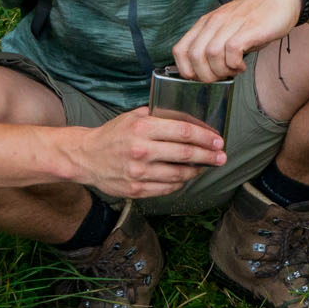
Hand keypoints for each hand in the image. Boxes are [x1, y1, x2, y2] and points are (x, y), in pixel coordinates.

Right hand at [71, 107, 225, 199]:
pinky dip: (180, 182)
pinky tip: (185, 176)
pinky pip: (168, 188)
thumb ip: (159, 117)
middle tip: (221, 157)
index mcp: (143, 128)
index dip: (206, 137)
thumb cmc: (113, 134)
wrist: (86, 157)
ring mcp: (139, 173)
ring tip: (206, 166)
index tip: (218, 140)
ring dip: (197, 171)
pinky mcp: (137, 190)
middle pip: (186, 154)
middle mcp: (142, 151)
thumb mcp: (134, 117)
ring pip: (180, 174)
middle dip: (209, 156)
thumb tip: (190, 120)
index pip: (184, 132)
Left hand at [169, 0, 303, 80]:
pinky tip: (242, 65)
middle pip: (194, 56)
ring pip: (211, 55)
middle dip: (205, 75)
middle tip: (220, 77)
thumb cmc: (256, 18)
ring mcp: (231, 24)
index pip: (180, 50)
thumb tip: (205, 71)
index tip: (201, 77)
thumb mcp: (228, 29)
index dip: (186, 69)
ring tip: (234, 70)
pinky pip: (232, 52)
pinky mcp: (248, 29)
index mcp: (206, 23)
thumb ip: (214, 45)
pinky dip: (235, 65)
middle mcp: (215, 22)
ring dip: (222, 70)